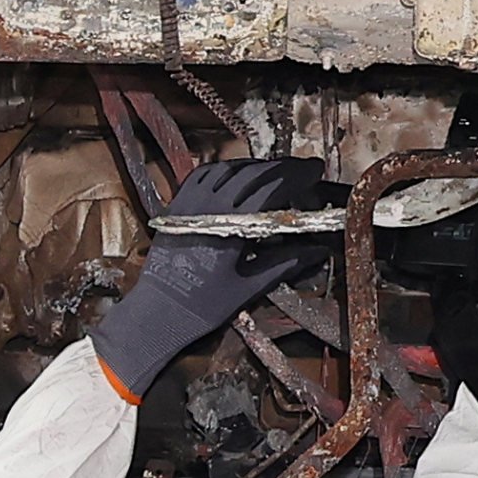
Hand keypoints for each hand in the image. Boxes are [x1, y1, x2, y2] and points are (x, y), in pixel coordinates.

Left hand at [93, 158, 333, 393]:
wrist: (158, 311)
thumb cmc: (203, 305)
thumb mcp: (249, 287)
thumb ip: (285, 264)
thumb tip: (318, 250)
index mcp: (231, 225)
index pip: (271, 187)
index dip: (296, 175)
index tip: (315, 170)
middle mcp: (209, 207)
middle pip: (253, 172)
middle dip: (282, 167)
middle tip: (303, 169)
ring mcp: (190, 202)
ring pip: (229, 168)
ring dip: (256, 166)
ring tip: (276, 171)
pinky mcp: (177, 206)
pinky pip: (204, 174)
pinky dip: (226, 169)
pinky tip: (238, 175)